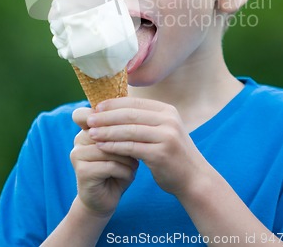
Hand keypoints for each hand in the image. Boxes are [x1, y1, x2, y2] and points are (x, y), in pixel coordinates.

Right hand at [71, 107, 138, 217]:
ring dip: (127, 157)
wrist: (106, 200)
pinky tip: (129, 175)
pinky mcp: (82, 171)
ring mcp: (78, 155)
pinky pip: (109, 165)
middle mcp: (79, 139)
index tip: (131, 122)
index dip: (109, 115)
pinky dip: (124, 171)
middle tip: (139, 150)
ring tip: (134, 164)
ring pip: (109, 147)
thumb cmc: (118, 168)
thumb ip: (124, 130)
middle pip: (107, 130)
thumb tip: (137, 114)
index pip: (96, 113)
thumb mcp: (122, 146)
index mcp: (87, 128)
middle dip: (127, 141)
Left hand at [87, 98, 201, 199]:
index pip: (135, 102)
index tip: (96, 107)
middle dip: (107, 116)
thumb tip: (115, 109)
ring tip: (91, 133)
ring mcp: (166, 136)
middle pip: (130, 114)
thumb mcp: (163, 131)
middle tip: (89, 119)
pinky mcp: (161, 154)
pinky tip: (102, 146)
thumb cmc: (172, 154)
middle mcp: (168, 120)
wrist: (193, 178)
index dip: (114, 103)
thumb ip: (145, 120)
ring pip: (129, 130)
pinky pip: (131, 147)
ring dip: (107, 131)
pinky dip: (114, 146)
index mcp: (167, 111)